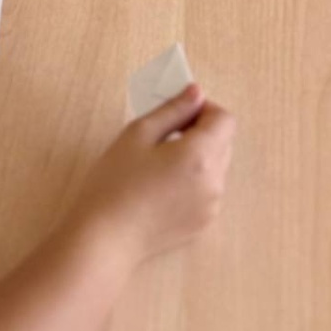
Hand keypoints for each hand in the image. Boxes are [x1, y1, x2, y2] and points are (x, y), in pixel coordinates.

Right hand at [73, 85, 234, 265]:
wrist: (106, 238)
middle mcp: (215, 182)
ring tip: (159, 164)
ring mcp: (212, 206)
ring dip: (197, 156)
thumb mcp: (138, 134)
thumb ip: (172, 110)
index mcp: (201, 155)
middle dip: (200, 131)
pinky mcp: (203, 224)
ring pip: (216, 167)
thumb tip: (196, 92)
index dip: (203, 109)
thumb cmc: (115, 181)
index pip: (224, 120)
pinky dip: (193, 180)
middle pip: (223, 142)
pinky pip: (207, 190)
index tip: (177, 113)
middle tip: (163, 135)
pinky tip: (161, 187)